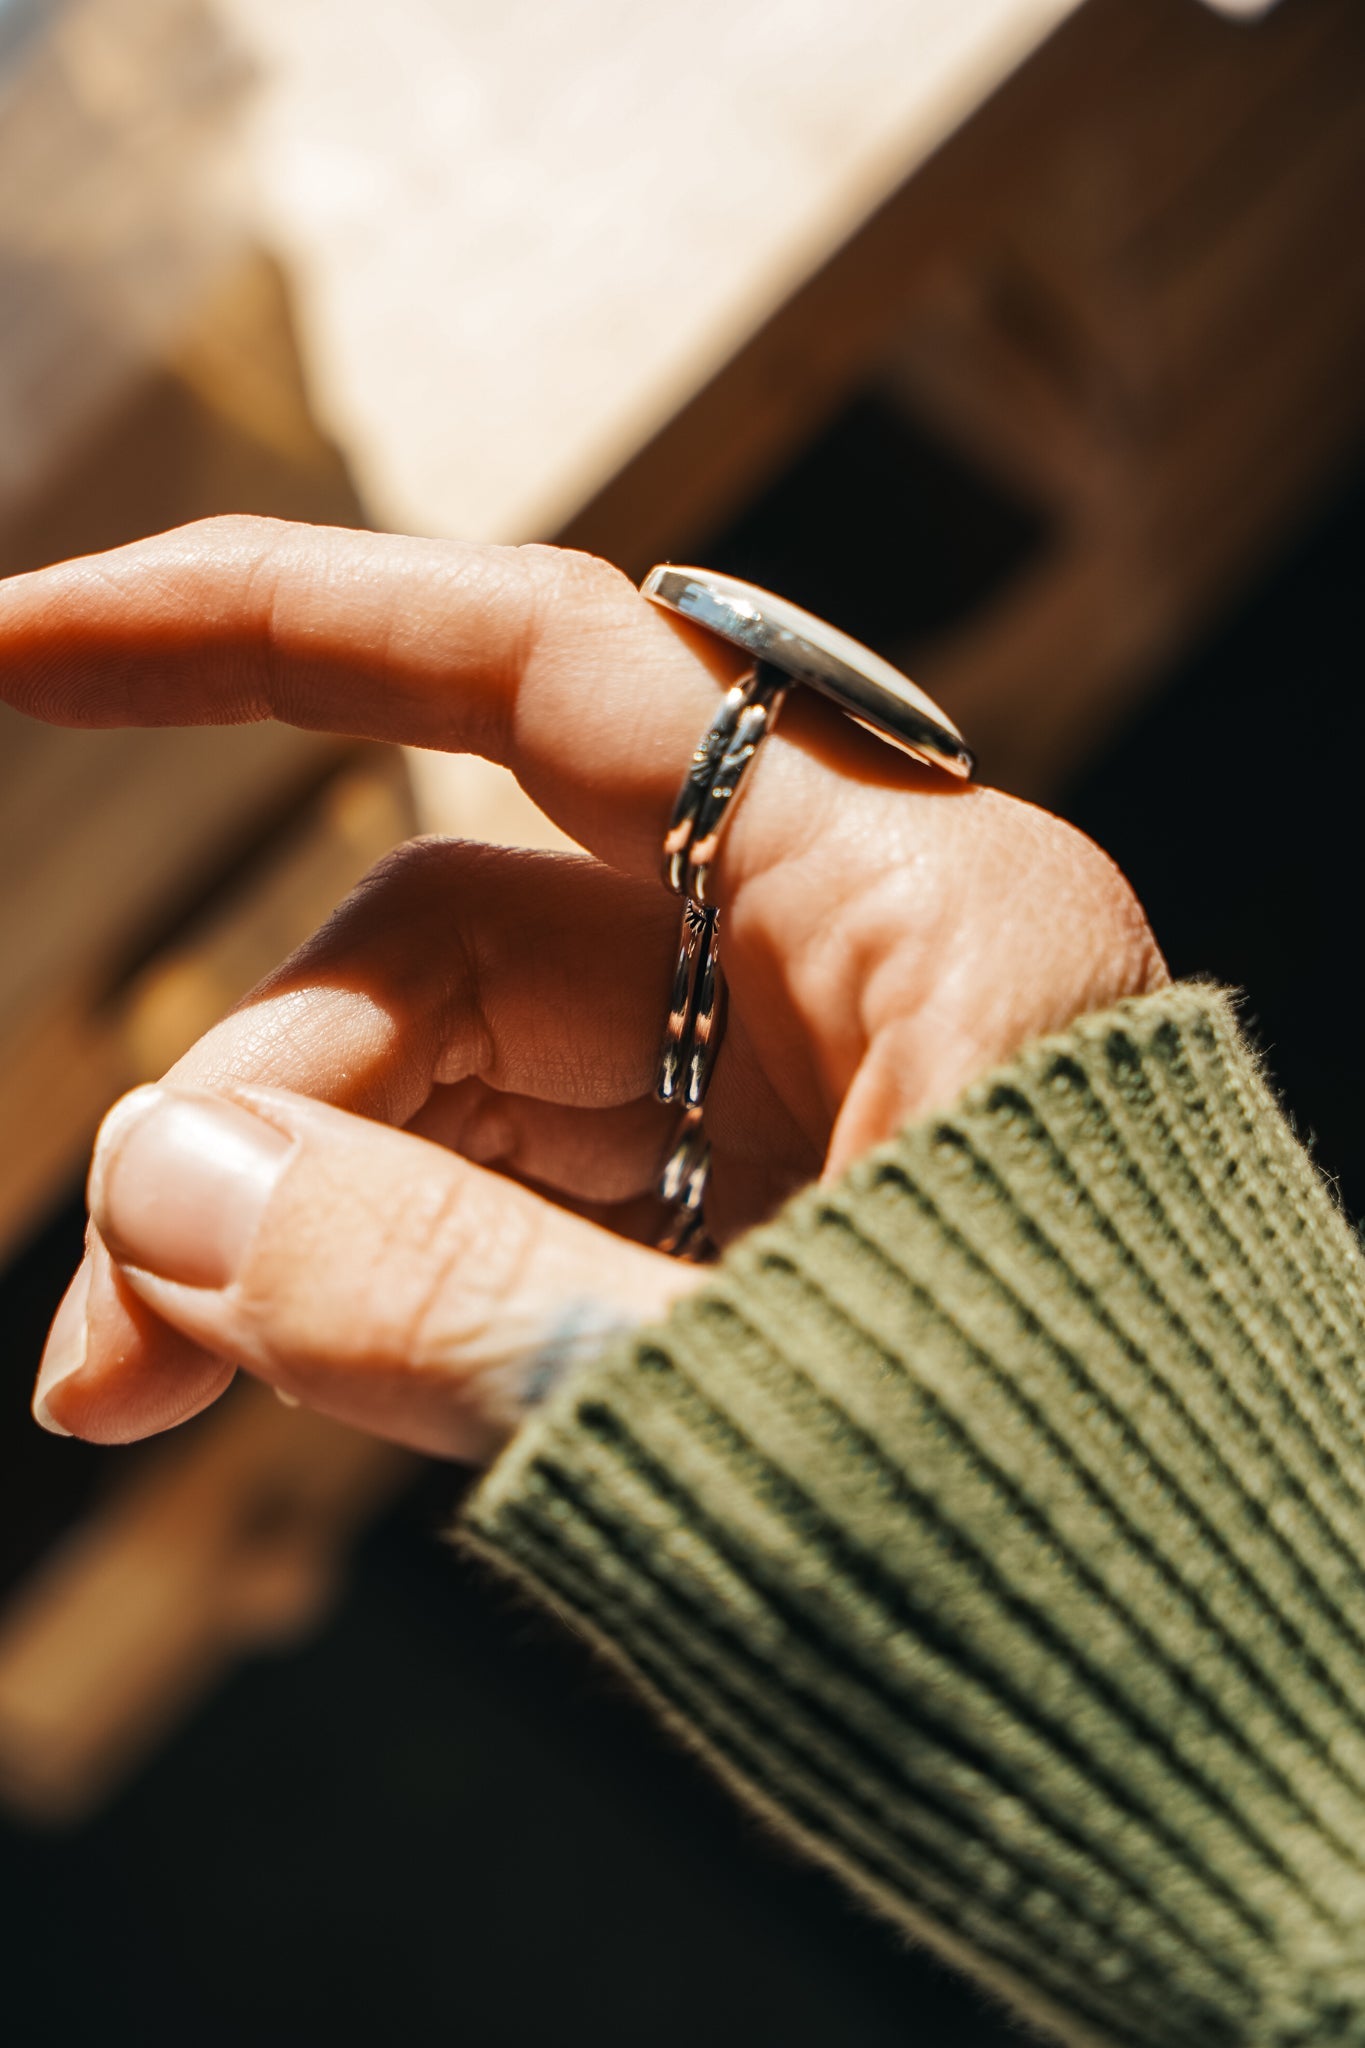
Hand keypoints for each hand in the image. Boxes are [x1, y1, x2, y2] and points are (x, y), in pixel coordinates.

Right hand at [3, 518, 1165, 1458]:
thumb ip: (431, 1286)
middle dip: (251, 1103)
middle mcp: (846, 973)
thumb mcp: (741, 1403)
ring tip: (135, 1386)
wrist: (1255, 1741)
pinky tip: (277, 1377)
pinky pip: (508, 1198)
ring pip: (459, 1085)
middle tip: (108, 1337)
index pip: (546, 673)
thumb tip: (154, 1183)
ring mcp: (791, 1108)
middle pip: (456, 939)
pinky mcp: (747, 1238)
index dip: (267, 628)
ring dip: (282, 1213)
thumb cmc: (1100, 1561)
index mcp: (917, 911)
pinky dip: (376, 1277)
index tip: (23, 643)